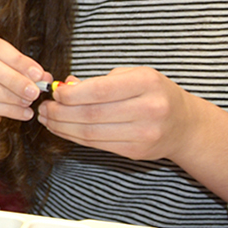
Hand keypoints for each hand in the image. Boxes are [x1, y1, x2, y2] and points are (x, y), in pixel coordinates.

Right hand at [0, 26, 49, 139]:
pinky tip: (23, 113)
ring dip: (9, 95)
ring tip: (28, 102)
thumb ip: (24, 70)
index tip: (37, 73)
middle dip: (13, 78)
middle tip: (34, 90)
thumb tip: (44, 77)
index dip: (17, 60)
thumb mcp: (7, 69)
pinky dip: (7, 110)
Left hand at [36, 66, 202, 161]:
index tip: (54, 93)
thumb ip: (100, 81)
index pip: (99, 91)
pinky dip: (75, 137)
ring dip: (62, 127)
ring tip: (47, 119)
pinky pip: (97, 145)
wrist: (185, 125)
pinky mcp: (136, 152)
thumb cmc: (155, 94)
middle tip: (43, 108)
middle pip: (91, 114)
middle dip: (60, 112)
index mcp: (147, 83)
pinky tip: (63, 129)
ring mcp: (144, 134)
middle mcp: (148, 109)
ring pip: (91, 133)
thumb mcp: (134, 76)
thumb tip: (65, 86)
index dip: (70, 95)